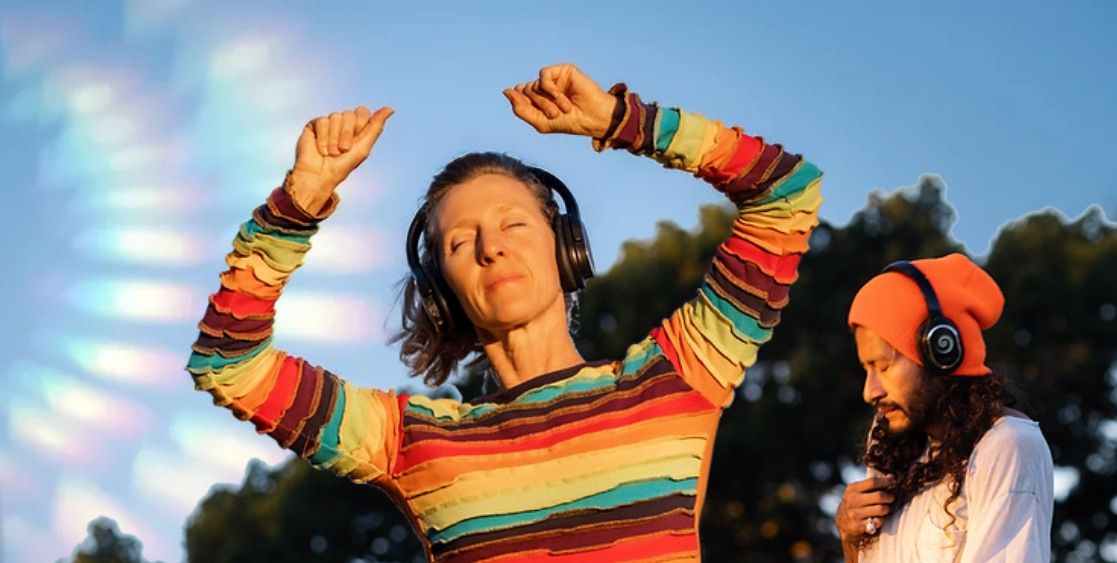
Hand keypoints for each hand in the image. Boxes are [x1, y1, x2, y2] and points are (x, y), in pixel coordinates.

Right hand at [290, 105, 392, 213]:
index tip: (356, 140)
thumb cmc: (342, 166)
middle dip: (347, 133)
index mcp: (356, 129)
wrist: (320, 176)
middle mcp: (343, 124)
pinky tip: (323, 150)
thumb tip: (391, 109)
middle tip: (343, 150)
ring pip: (335, 116)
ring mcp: (329, 123)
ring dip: (334, 138)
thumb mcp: (363, 147)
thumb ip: (376, 127)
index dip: (360, 124)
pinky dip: (323, 138)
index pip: (362, 112)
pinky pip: (322, 121)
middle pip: (349, 114)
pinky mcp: (315, 125)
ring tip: (332, 153)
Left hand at [503, 63, 617, 137]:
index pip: (518, 95)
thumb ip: (520, 108)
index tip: (539, 114)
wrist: (592, 118)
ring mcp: (554, 78)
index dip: (524, 104)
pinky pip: (544, 75)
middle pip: (525, 91)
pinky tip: (560, 96)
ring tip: (563, 108)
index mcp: (538, 98)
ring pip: (534, 85)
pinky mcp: (563, 70)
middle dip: (539, 105)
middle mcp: (544, 87)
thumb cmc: (569, 122)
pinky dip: (549, 88)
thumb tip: (505, 91)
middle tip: (555, 114)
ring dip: (547, 101)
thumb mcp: (539, 122)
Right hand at [835, 476, 894, 544]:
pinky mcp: (860, 525)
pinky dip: (881, 520)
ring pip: (881, 509)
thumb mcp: (859, 491)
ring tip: (885, 508)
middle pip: (879, 496)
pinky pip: (878, 521)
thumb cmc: (855, 503)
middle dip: (889, 497)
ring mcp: (856, 513)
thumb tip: (891, 477)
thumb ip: (874, 484)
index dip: (885, 482)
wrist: (843, 522)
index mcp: (853, 489)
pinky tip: (878, 518)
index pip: (873, 482)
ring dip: (886, 509)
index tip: (893, 482)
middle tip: (891, 498)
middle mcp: (853, 500)